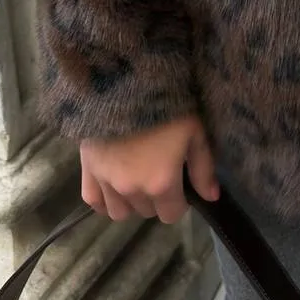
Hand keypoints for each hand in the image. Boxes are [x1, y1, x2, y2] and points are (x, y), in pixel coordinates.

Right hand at [81, 115, 219, 224]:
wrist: (126, 84)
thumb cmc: (167, 106)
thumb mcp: (194, 133)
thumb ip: (203, 169)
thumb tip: (212, 198)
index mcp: (160, 184)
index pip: (171, 215)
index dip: (179, 203)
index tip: (180, 186)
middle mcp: (132, 190)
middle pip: (147, 211)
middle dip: (156, 198)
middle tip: (159, 173)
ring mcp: (107, 183)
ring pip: (120, 212)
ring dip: (131, 202)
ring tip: (137, 179)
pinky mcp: (87, 171)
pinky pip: (93, 201)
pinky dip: (104, 200)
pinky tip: (113, 186)